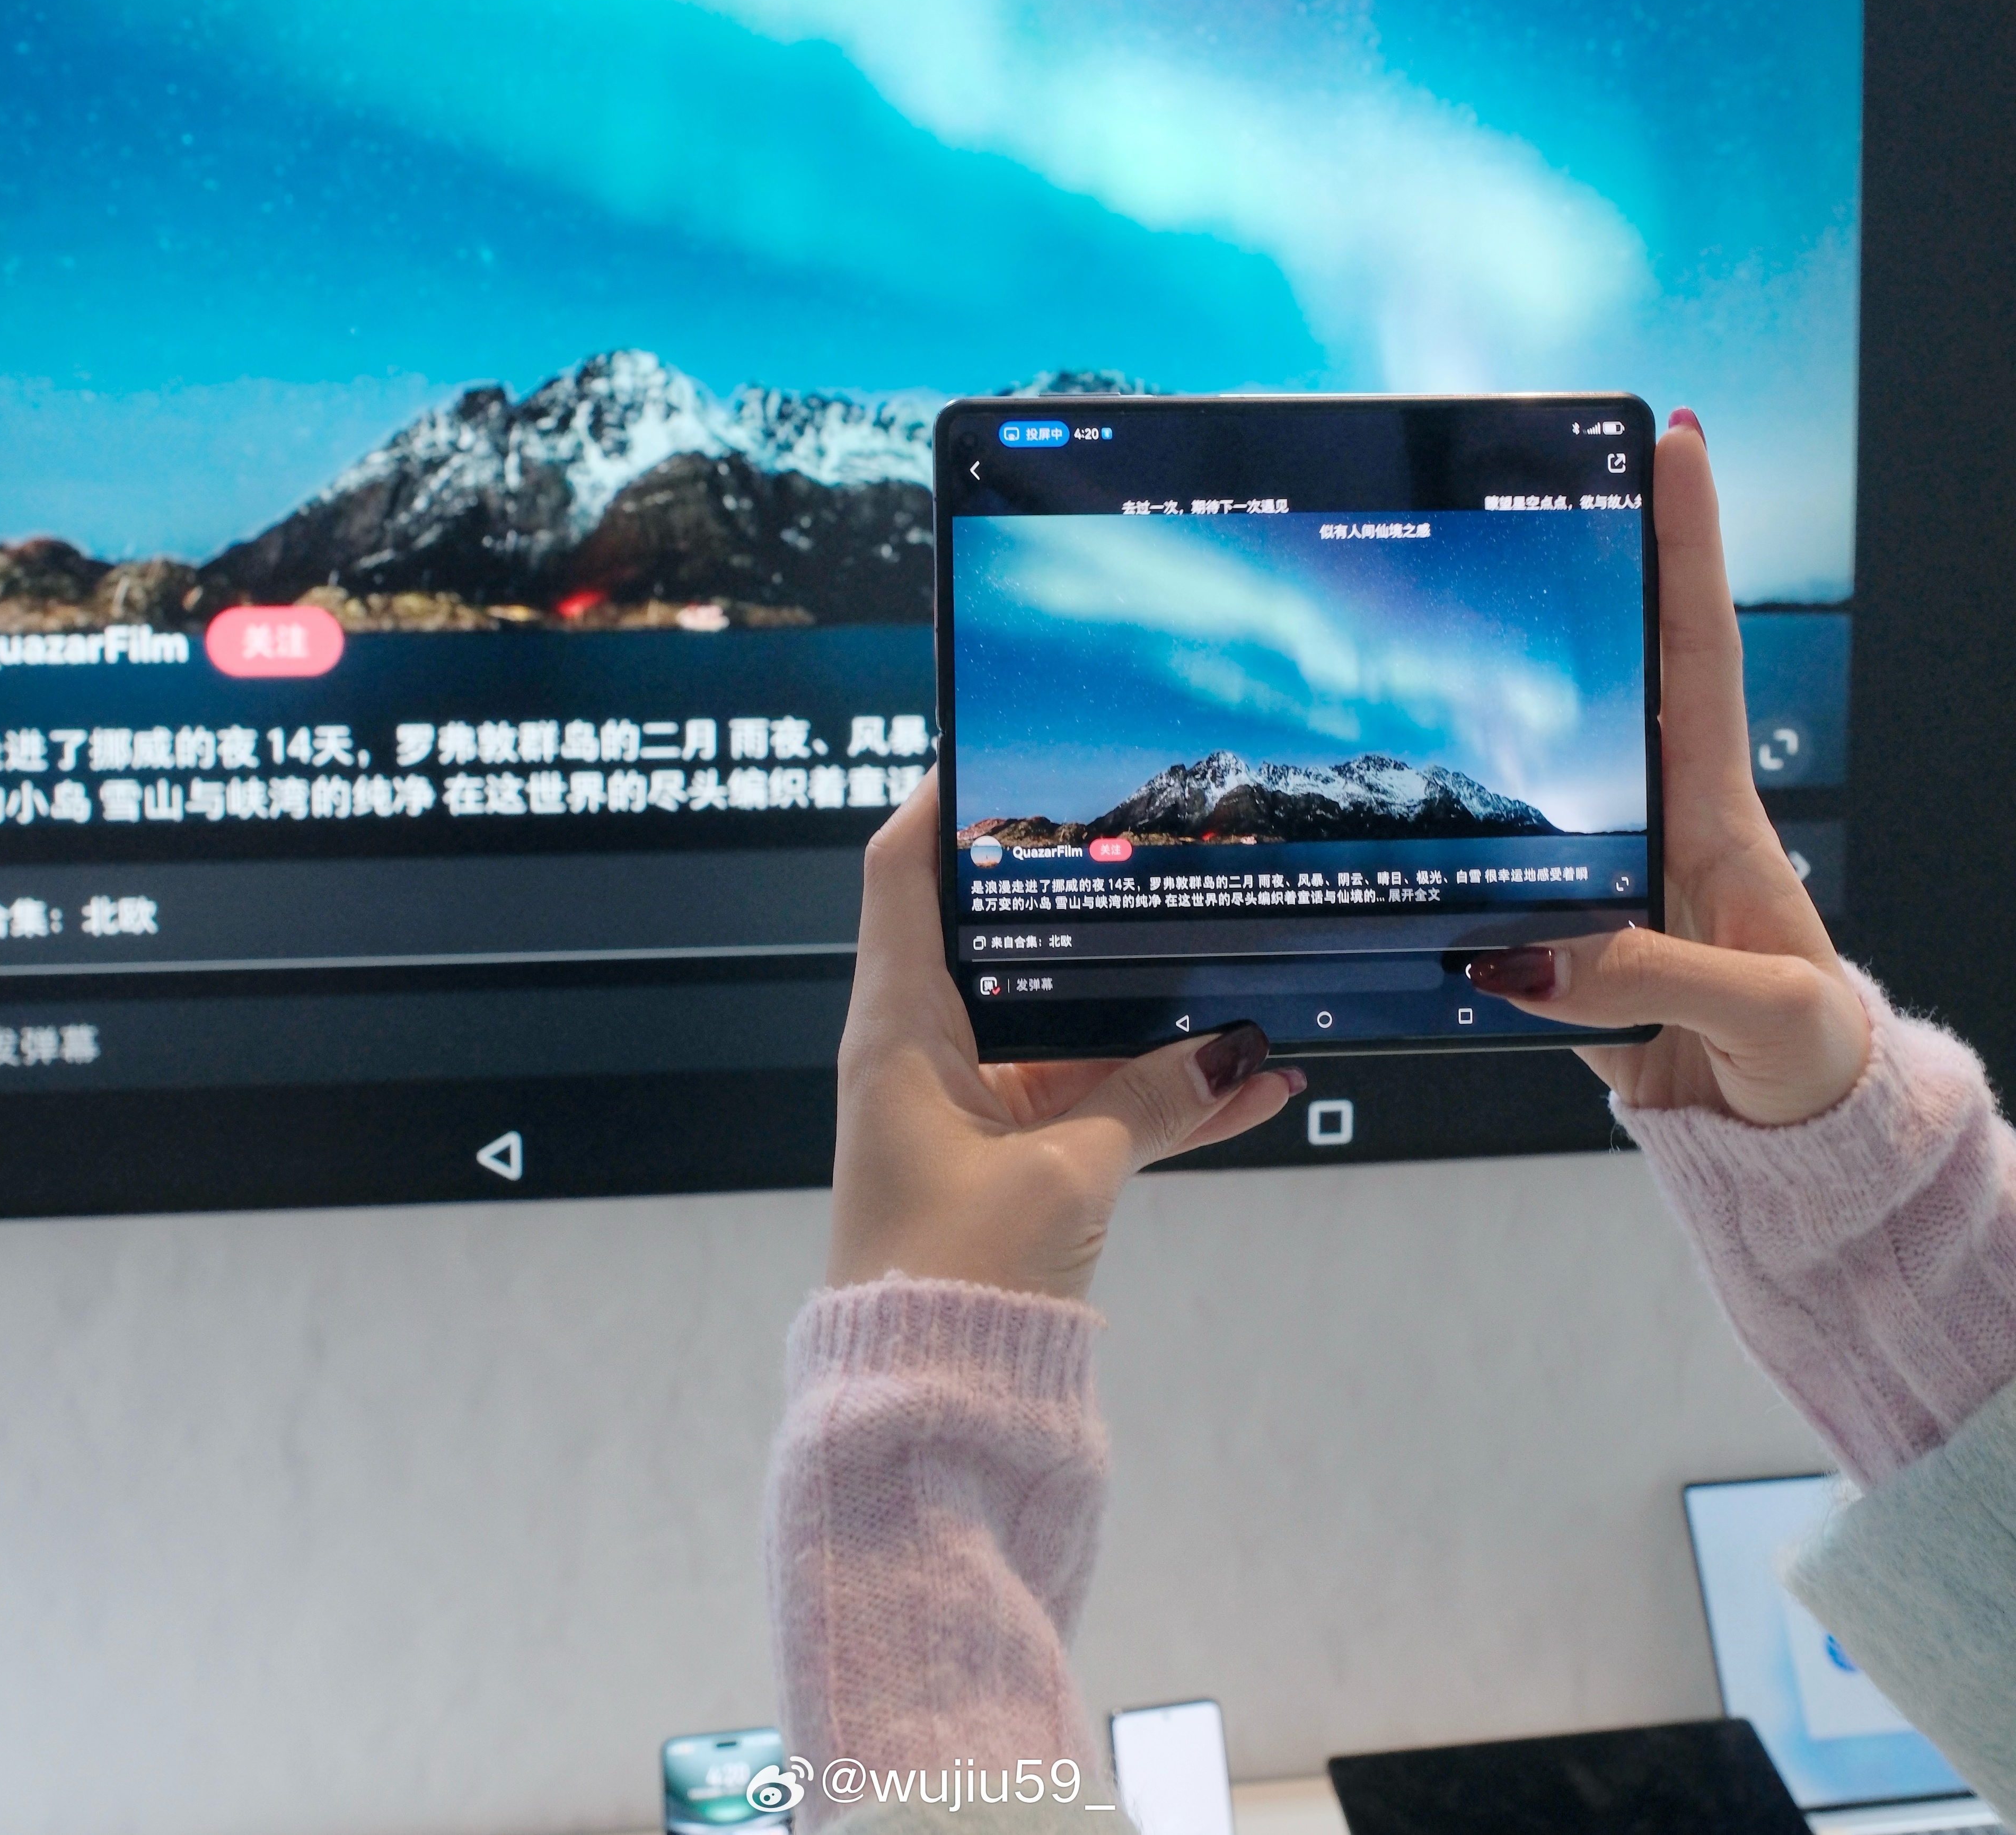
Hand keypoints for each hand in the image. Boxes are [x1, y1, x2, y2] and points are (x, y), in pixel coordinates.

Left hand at [828, 778, 1300, 1298]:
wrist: (929, 1411)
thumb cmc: (950, 1281)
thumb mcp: (1064, 1174)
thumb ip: (1151, 1101)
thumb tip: (1236, 1049)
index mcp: (900, 1029)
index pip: (903, 873)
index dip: (942, 802)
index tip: (998, 746)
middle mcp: (929, 1055)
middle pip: (1004, 937)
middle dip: (1084, 897)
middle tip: (1156, 842)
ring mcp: (976, 1111)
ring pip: (1069, 1026)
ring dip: (1151, 1009)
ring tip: (1237, 959)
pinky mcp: (1018, 1169)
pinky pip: (1100, 1106)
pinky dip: (1167, 1096)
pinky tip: (1256, 1082)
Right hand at [1468, 413, 1869, 1124]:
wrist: (1782, 1151)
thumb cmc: (1812, 1069)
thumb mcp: (1760, 1019)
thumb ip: (1652, 979)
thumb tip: (1529, 948)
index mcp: (1721, 821)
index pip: (1701, 653)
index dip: (1690, 548)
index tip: (1676, 448)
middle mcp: (1661, 823)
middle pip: (1622, 668)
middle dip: (1599, 563)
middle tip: (1556, 465)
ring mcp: (1609, 870)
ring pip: (1547, 752)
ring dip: (1508, 677)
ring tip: (1459, 589)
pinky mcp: (1567, 935)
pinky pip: (1498, 865)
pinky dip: (1452, 839)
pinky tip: (1407, 808)